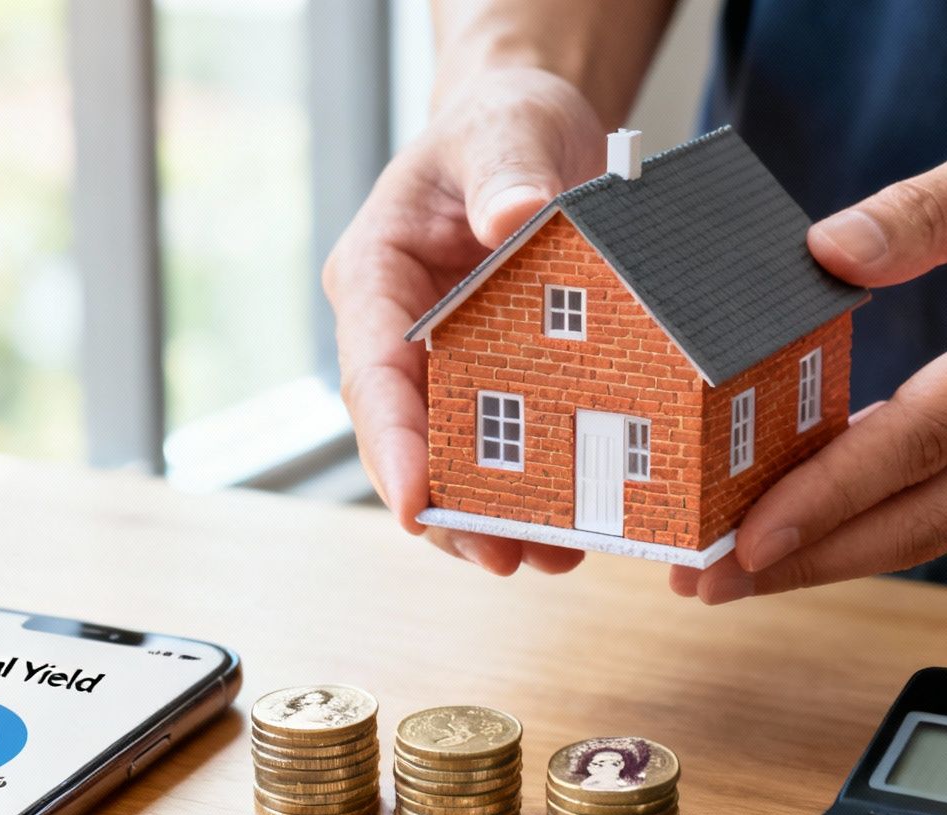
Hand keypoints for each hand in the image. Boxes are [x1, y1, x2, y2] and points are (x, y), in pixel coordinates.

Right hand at [322, 68, 604, 575]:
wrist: (533, 134)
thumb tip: (514, 215)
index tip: (416, 504)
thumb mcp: (508, 129)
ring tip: (549, 558)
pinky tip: (575, 529)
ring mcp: (443, 366)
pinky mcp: (491, 382)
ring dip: (493, 518)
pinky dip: (531, 491)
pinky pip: (501, 447)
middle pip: (407, 440)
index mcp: (377, 277)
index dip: (392, 445)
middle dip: (449, 509)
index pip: (371, 373)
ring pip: (452, 459)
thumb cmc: (504, 124)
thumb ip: (505, 170)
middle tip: (501, 559)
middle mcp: (397, 334)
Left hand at [672, 106, 946, 602]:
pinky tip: (807, 535)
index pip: (926, 438)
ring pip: (938, 530)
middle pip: (926, 516)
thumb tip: (828, 250)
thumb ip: (921, 209)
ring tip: (736, 575)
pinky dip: (878, 530)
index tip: (752, 535)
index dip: (833, 493)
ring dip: (836, 559)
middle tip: (711, 583)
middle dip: (811, 559)